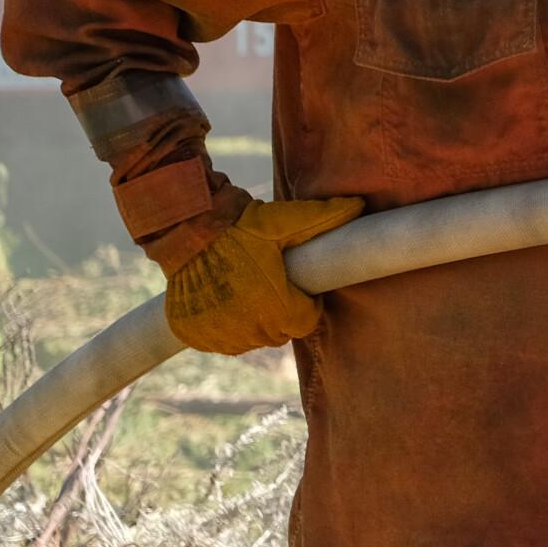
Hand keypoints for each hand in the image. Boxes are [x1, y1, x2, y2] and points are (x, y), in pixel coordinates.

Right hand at [164, 195, 364, 355]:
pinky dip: (223, 327)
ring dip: (252, 323)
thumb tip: (359, 206)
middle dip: (281, 314)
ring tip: (248, 290)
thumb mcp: (286, 220)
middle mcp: (247, 330)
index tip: (296, 285)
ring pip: (248, 340)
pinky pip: (218, 340)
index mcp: (277, 309)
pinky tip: (223, 300)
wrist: (188, 229)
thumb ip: (324, 217)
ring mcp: (216, 335)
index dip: (305, 304)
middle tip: (272, 285)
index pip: (304, 323)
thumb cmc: (243, 226)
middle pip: (278, 334)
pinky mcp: (191, 334)